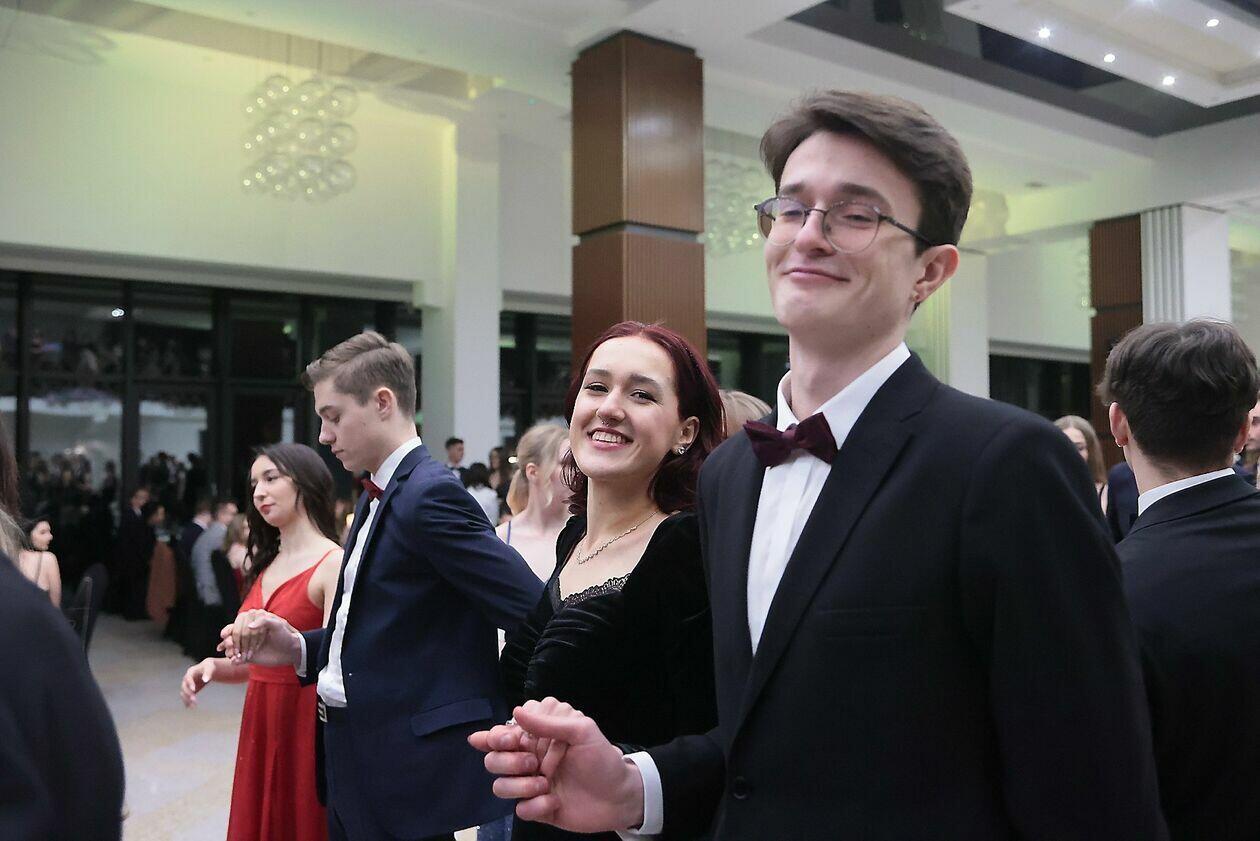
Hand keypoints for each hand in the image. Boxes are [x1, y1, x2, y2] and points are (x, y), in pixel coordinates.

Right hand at [180, 658, 216, 707]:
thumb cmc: (209, 666)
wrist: (208, 669)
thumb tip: (205, 680)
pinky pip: (186, 696)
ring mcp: (187, 684)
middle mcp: (186, 678)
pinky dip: (187, 701)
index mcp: (191, 672)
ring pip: (184, 693)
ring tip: (193, 706)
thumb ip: (208, 673)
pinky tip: (189, 707)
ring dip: (187, 699)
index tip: (194, 690)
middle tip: (194, 700)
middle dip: (188, 693)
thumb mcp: (210, 667)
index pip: (188, 678)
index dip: (190, 684)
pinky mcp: (190, 690)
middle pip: (184, 687)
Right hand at [218, 609, 300, 667]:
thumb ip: (264, 621)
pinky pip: (236, 658)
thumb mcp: (277, 625)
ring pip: (231, 646)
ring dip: (229, 650)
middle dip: (230, 640)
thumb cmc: (285, 635)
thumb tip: (249, 626)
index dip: (234, 629)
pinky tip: (235, 661)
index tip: (229, 634)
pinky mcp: (248, 656)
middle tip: (230, 646)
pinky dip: (234, 660)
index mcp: (253, 621)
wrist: (290, 651)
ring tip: (232, 654)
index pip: (238, 623)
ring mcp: (247, 644)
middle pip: (232, 635)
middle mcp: (248, 632)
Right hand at [468, 698, 644, 832]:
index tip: (513, 740)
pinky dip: (537, 805)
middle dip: (509, 762)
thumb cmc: (602, 759)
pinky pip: (521, 809)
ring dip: (522, 786)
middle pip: (493, 759)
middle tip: (533, 764)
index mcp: (538, 736)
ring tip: (547, 784)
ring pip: (500, 786)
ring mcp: (531, 784)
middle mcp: (529, 758)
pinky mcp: (536, 807)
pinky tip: (555, 801)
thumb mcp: (582, 731)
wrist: (619, 797)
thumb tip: (516, 711)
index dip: (498, 736)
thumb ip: (549, 722)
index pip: (501, 732)